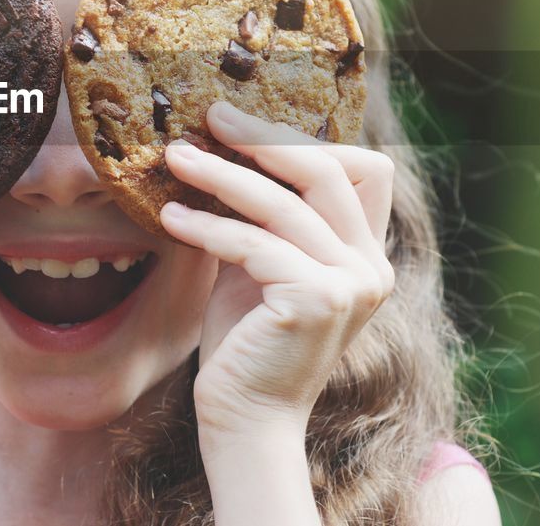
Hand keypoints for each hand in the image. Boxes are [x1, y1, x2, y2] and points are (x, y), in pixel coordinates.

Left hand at [158, 101, 395, 437]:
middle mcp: (371, 267)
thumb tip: (221, 144)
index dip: (306, 140)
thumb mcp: (257, 263)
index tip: (243, 125)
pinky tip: (169, 219)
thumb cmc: (243, 341)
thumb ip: (259, 214)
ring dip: (222, 175)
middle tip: (209, 118)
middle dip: (265, 139)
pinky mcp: (317, 301)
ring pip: (285, 204)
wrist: (243, 421)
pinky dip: (208, 226)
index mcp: (366, 254)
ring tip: (173, 158)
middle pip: (328, 171)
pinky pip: (254, 244)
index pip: (362, 169)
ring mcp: (351, 285)